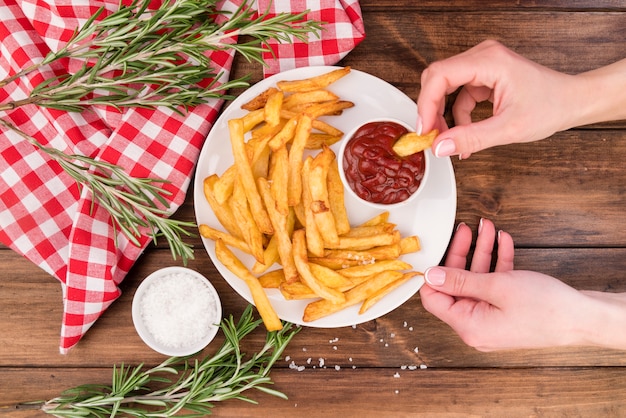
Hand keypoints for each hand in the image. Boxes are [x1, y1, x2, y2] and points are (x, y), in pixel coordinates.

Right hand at [417, 40, 582, 158]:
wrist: (572, 101)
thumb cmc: (551, 106)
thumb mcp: (508, 129)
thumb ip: (471, 138)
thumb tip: (440, 146)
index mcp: (489, 61)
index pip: (440, 76)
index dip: (426, 104)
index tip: (424, 129)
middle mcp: (483, 56)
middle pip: (438, 79)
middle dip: (431, 109)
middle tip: (432, 136)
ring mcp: (483, 64)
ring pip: (445, 88)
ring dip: (444, 115)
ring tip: (451, 139)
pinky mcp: (484, 75)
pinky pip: (459, 95)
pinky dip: (457, 115)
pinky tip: (464, 133)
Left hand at [419, 219, 593, 350]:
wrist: (585, 318)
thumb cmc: (546, 308)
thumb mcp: (496, 287)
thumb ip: (460, 280)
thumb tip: (431, 275)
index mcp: (468, 326)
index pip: (434, 299)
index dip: (432, 273)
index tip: (434, 249)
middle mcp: (477, 325)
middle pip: (457, 284)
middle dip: (463, 253)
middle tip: (465, 229)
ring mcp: (493, 317)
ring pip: (478, 279)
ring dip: (483, 251)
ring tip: (487, 226)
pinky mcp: (508, 310)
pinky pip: (495, 283)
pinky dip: (498, 262)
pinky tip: (504, 241)